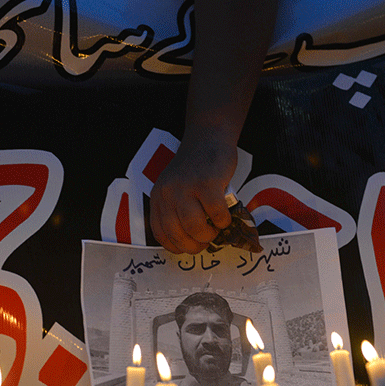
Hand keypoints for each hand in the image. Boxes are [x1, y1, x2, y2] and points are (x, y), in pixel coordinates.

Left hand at [149, 139, 234, 253]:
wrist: (207, 138)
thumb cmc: (196, 168)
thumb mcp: (177, 188)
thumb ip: (180, 210)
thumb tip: (195, 241)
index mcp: (159, 197)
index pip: (160, 232)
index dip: (176, 246)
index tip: (189, 247)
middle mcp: (168, 193)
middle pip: (177, 233)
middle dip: (194, 245)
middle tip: (206, 242)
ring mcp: (187, 187)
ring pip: (194, 227)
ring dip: (208, 235)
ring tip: (216, 230)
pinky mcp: (207, 183)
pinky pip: (216, 214)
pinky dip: (223, 221)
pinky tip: (225, 217)